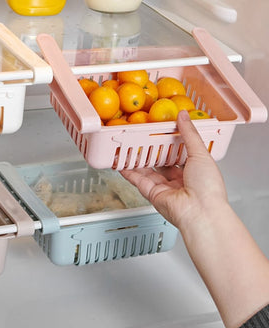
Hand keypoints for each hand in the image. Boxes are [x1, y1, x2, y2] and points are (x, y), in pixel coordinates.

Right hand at [120, 110, 227, 229]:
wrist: (200, 212)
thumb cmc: (208, 188)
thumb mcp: (201, 153)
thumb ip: (189, 134)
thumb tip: (183, 116)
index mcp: (194, 171)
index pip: (179, 154)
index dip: (169, 143)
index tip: (161, 131)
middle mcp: (179, 180)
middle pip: (161, 163)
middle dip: (152, 151)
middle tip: (141, 138)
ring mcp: (165, 188)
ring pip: (147, 171)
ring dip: (137, 160)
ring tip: (128, 146)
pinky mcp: (153, 194)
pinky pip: (138, 180)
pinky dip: (129, 171)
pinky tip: (121, 162)